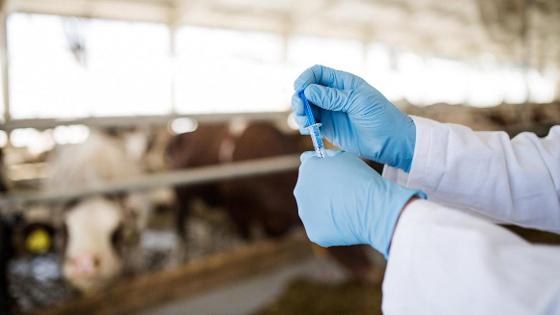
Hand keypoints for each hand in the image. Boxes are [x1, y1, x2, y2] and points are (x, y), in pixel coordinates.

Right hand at [292, 65, 415, 171]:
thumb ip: (332, 97)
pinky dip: (305, 125)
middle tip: (300, 108)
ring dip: (300, 112)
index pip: (318, 73)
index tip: (299, 89)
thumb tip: (308, 91)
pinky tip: (307, 129)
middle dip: (300, 97)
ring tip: (304, 122)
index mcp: (343, 82)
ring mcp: (330, 112)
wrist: (390, 141)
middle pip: (308, 90)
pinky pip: (311, 123)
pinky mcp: (328, 128)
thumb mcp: (358, 102)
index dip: (306, 78)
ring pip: (306, 107)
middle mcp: (333, 95)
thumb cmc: (380, 116)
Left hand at [293, 150, 424, 256]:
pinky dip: (332, 227)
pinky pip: (322, 228)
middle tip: (344, 194)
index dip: (324, 170)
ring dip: (326, 209)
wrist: (372, 207)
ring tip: (347, 209)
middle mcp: (300, 190)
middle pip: (309, 189)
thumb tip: (318, 158)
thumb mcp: (345, 157)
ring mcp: (305, 213)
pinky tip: (346, 223)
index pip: (310, 166)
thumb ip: (328, 158)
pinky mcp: (314, 232)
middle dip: (322, 191)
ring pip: (314, 210)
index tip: (337, 175)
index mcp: (307, 169)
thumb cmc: (362, 180)